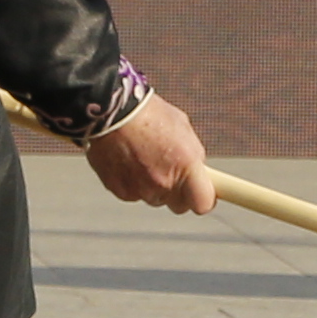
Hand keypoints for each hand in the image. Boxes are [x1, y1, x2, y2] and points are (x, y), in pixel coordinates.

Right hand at [81, 92, 215, 216]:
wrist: (112, 112)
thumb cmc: (149, 114)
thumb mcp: (182, 128)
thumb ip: (192, 154)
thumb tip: (197, 169)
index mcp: (186, 165)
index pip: (203, 203)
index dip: (204, 200)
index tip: (204, 194)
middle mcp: (164, 182)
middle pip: (179, 206)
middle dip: (178, 193)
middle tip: (171, 173)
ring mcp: (142, 190)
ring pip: (155, 199)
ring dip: (154, 187)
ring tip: (144, 159)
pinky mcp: (121, 191)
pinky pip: (134, 195)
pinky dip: (133, 183)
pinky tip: (128, 162)